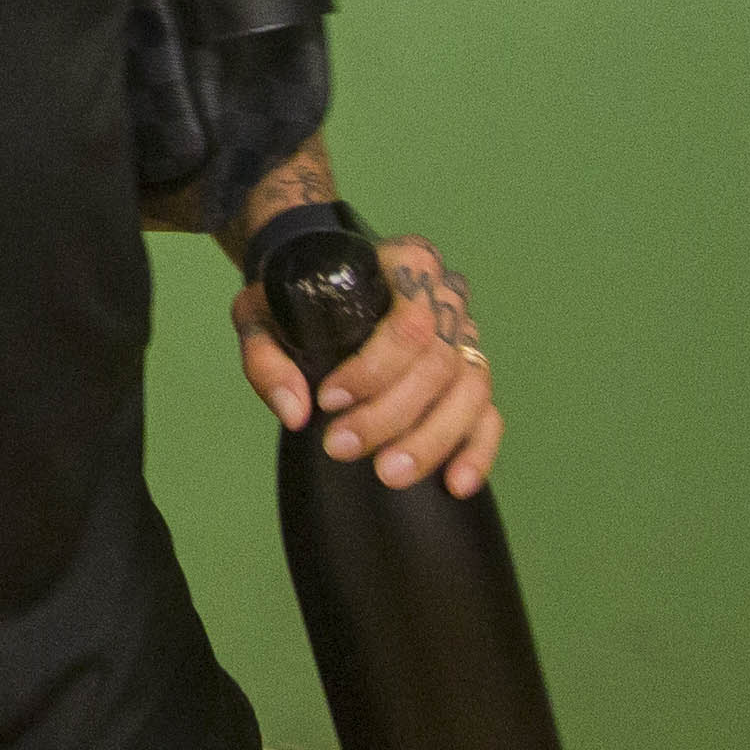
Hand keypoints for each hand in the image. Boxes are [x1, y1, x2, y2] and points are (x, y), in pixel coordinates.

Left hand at [232, 232, 501, 496]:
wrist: (315, 289)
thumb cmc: (293, 299)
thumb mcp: (261, 312)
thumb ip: (268, 358)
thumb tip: (295, 412)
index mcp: (405, 265)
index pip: (408, 322)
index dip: (374, 369)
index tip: (329, 400)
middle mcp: (445, 298)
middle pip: (438, 362)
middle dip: (390, 415)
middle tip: (342, 447)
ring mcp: (464, 337)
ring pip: (469, 391)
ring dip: (431, 439)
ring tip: (389, 474)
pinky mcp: (470, 377)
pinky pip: (488, 416)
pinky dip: (477, 452)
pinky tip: (455, 484)